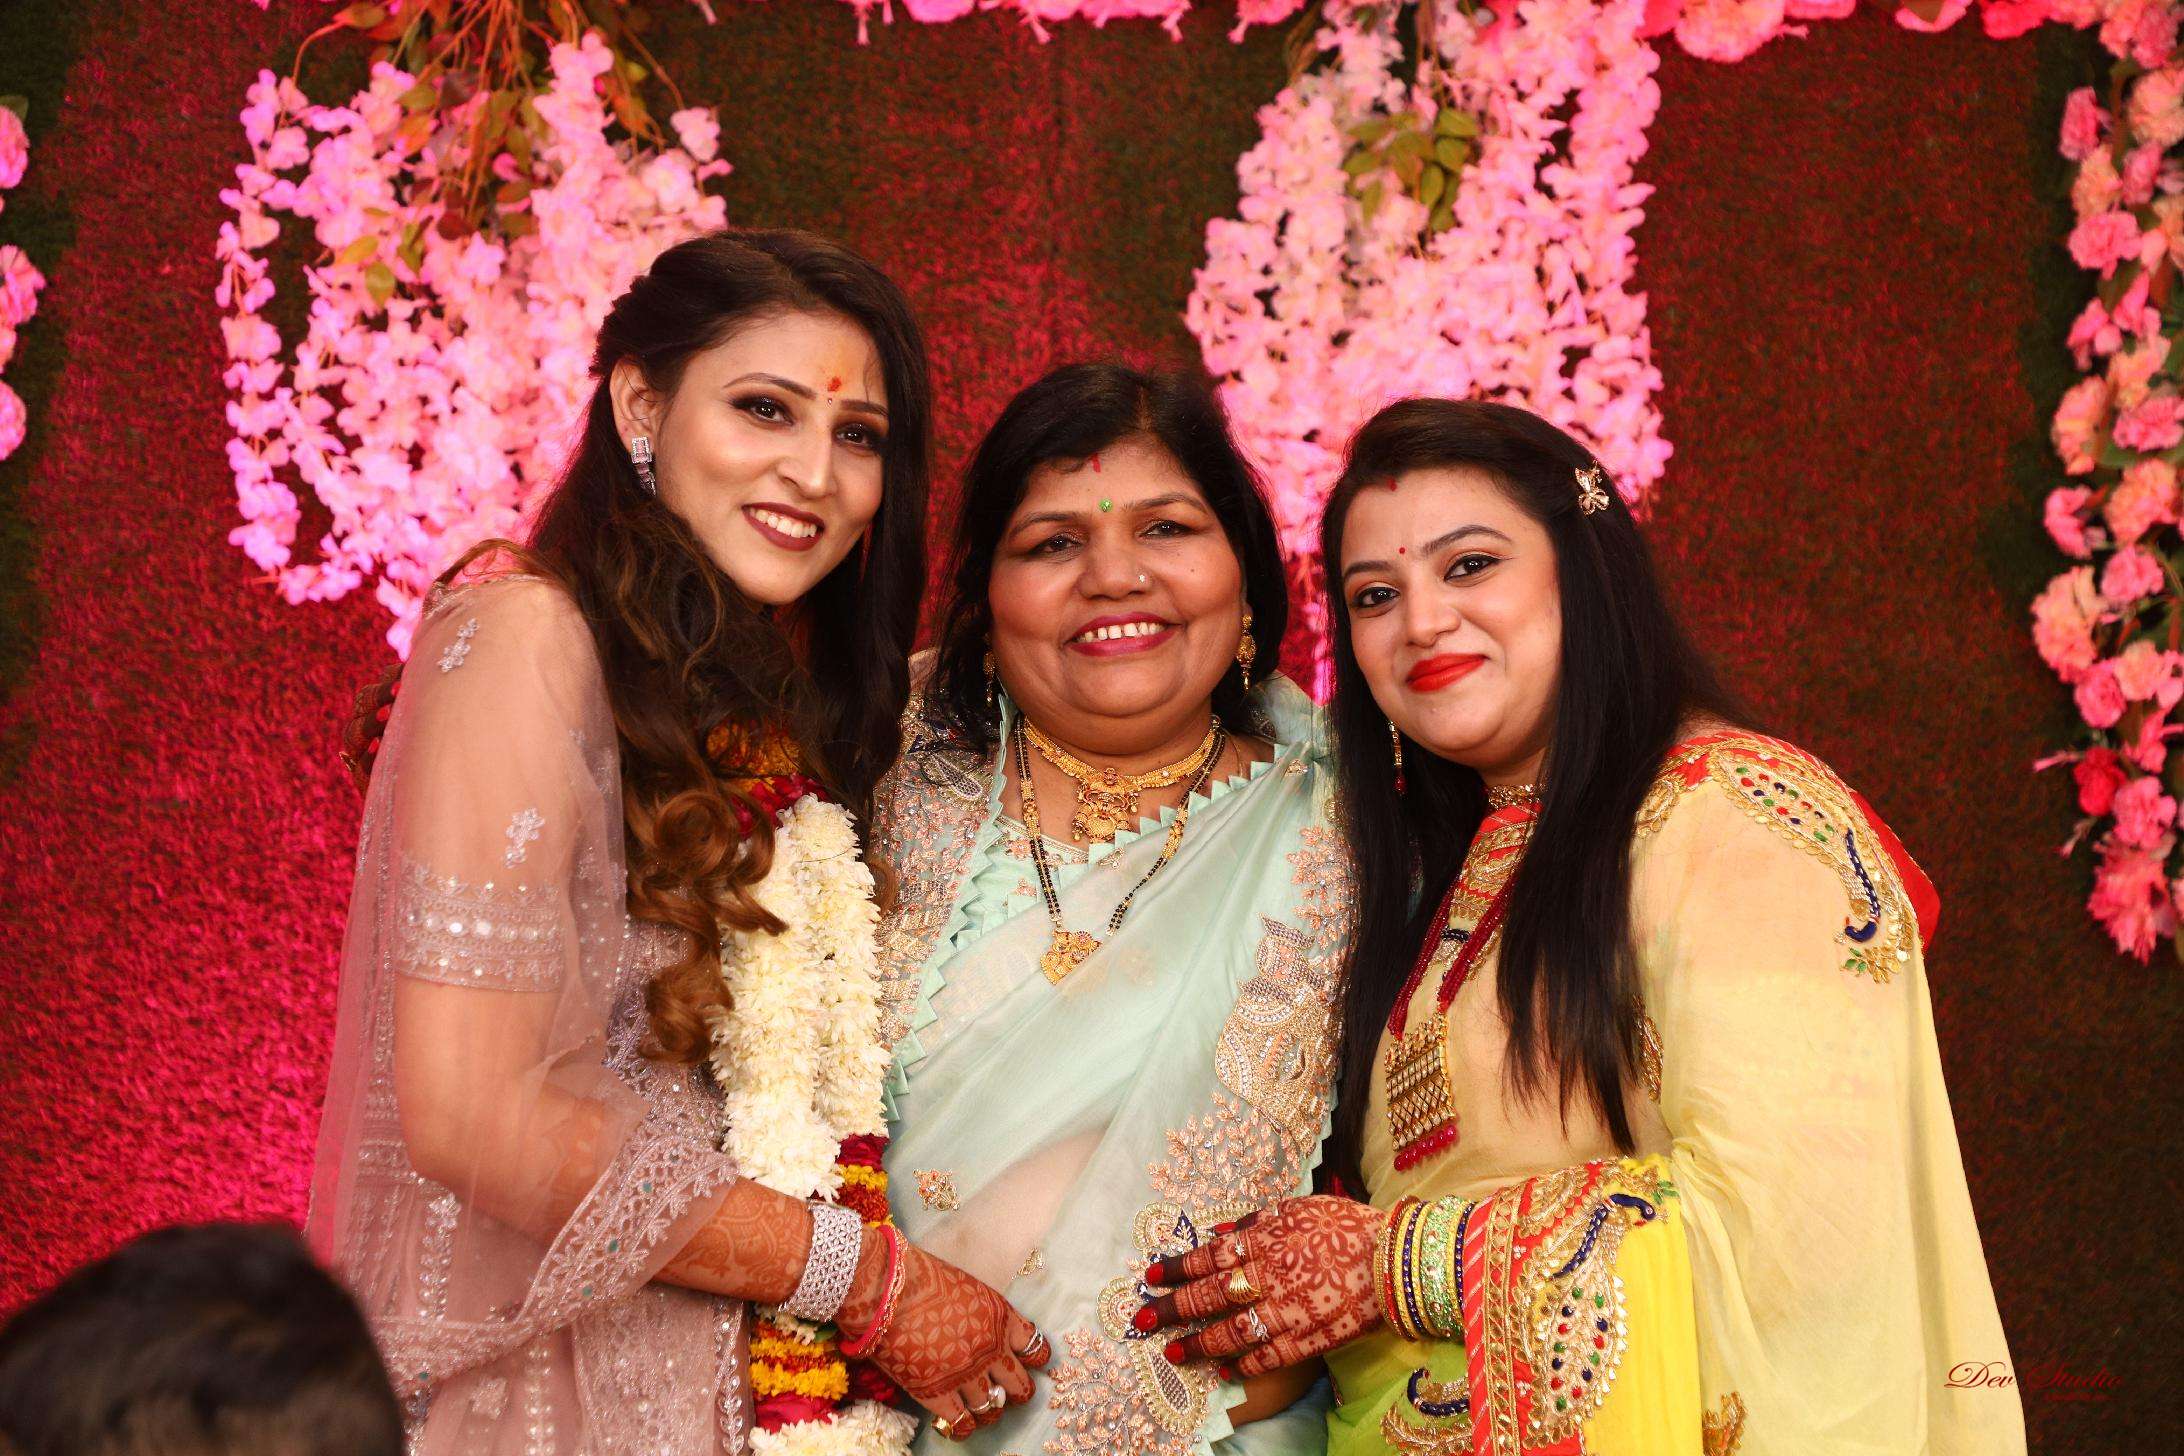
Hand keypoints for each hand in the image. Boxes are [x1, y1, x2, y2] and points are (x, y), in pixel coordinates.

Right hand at [839, 1234, 1050, 1439]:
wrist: (888, 1290)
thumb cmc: (919, 1277)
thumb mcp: (965, 1286)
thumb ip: (978, 1312)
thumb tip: (974, 1325)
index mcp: (1000, 1317)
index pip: (1033, 1346)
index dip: (1035, 1358)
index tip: (1033, 1364)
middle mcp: (991, 1349)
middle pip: (1019, 1383)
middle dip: (1017, 1391)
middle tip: (1010, 1394)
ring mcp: (967, 1374)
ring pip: (991, 1406)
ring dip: (990, 1410)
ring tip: (984, 1411)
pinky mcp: (938, 1393)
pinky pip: (961, 1421)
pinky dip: (964, 1427)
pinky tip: (960, 1426)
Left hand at [1137, 1195, 1386, 1378]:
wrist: (1396, 1257)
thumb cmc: (1347, 1226)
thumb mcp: (1299, 1208)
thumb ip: (1257, 1221)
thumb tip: (1218, 1234)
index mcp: (1266, 1238)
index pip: (1209, 1256)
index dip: (1177, 1268)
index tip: (1150, 1277)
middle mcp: (1269, 1274)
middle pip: (1210, 1294)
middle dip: (1172, 1309)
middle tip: (1143, 1320)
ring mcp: (1288, 1309)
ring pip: (1232, 1330)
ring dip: (1200, 1343)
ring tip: (1175, 1353)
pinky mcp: (1310, 1337)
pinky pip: (1270, 1355)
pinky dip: (1246, 1364)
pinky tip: (1227, 1372)